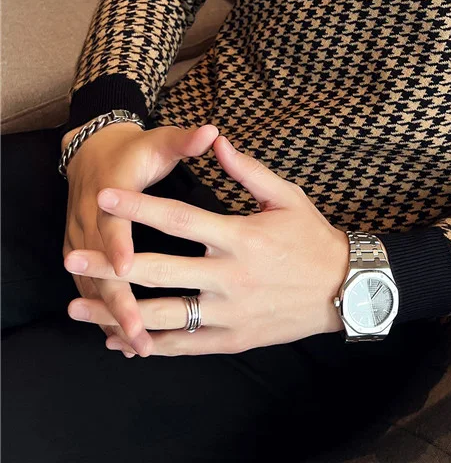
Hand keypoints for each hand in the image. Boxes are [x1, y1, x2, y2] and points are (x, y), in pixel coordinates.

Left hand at [63, 134, 350, 355]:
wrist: (344, 287)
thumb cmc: (313, 237)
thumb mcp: (287, 196)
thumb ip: (247, 170)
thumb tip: (217, 140)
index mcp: (242, 237)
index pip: (181, 219)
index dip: (140, 206)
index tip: (105, 195)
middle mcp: (231, 277)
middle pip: (159, 270)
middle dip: (110, 263)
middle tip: (71, 255)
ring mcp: (230, 313)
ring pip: (163, 314)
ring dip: (116, 311)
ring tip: (78, 306)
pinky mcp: (232, 340)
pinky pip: (182, 345)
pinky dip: (147, 343)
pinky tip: (119, 340)